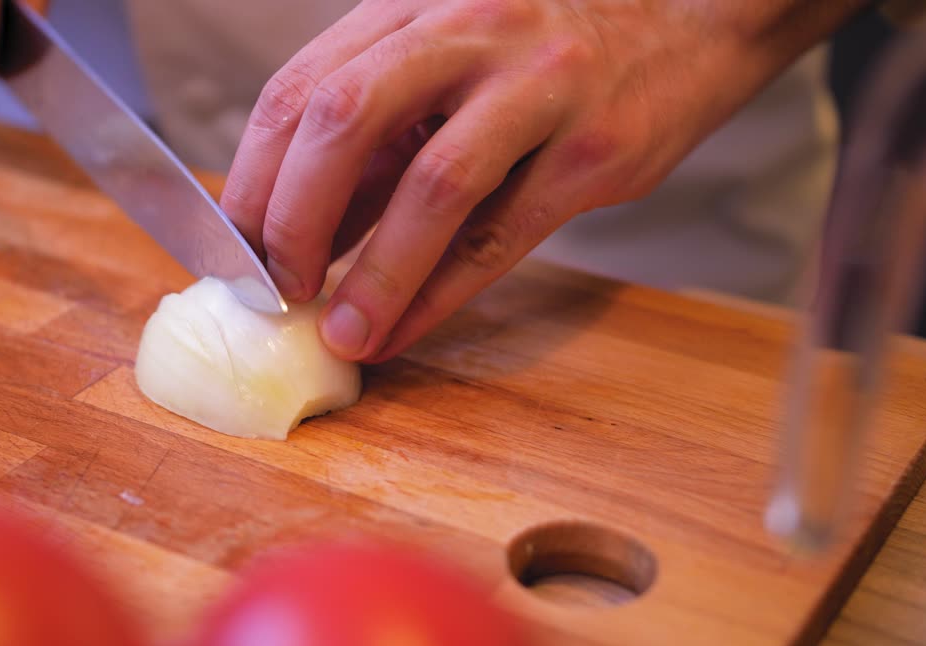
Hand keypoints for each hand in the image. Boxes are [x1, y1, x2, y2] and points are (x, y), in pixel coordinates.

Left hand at [220, 0, 864, 362]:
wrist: (691, 12)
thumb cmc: (551, 45)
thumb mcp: (450, 59)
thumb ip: (379, 132)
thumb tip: (305, 228)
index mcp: (412, 10)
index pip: (300, 86)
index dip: (255, 173)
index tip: (234, 244)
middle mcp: (467, 32)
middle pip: (344, 118)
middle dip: (294, 217)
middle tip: (277, 287)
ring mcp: (537, 87)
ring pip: (433, 185)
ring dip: (374, 273)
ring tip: (342, 332)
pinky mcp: (595, 149)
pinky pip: (502, 235)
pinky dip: (441, 293)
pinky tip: (406, 329)